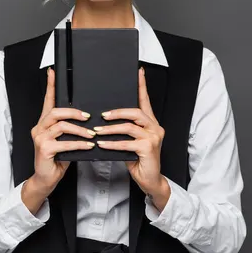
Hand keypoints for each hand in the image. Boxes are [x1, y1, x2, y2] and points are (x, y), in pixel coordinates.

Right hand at [30, 67, 95, 191]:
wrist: (45, 179)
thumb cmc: (57, 158)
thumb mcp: (65, 140)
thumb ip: (70, 128)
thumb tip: (87, 117)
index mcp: (44, 122)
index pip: (48, 100)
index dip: (51, 86)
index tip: (53, 71)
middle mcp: (39, 127)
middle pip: (56, 111)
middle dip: (74, 112)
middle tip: (89, 117)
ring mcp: (40, 138)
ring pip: (61, 126)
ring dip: (80, 130)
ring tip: (92, 135)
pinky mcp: (44, 149)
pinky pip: (64, 142)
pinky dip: (79, 144)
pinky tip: (89, 146)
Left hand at [93, 67, 165, 193]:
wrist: (150, 180)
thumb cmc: (139, 160)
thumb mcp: (131, 142)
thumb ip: (125, 130)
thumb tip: (105, 120)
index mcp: (151, 122)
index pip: (145, 100)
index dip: (141, 86)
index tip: (138, 72)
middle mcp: (154, 127)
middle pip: (135, 112)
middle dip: (117, 112)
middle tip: (102, 115)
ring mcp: (153, 137)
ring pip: (129, 127)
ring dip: (110, 128)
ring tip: (97, 130)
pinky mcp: (148, 148)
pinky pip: (126, 143)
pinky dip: (112, 143)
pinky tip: (102, 144)